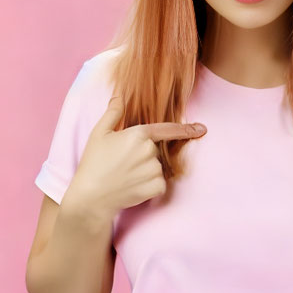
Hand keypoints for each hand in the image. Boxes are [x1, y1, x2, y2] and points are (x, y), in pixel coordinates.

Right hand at [63, 93, 206, 222]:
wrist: (91, 197)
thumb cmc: (93, 163)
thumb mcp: (99, 133)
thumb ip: (113, 112)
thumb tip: (119, 96)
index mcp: (138, 134)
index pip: (167, 129)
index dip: (185, 129)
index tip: (201, 128)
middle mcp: (150, 151)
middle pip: (157, 150)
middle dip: (145, 155)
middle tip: (123, 164)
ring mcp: (154, 169)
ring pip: (158, 167)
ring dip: (147, 171)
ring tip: (126, 176)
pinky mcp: (156, 187)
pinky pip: (159, 183)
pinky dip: (150, 186)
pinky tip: (133, 186)